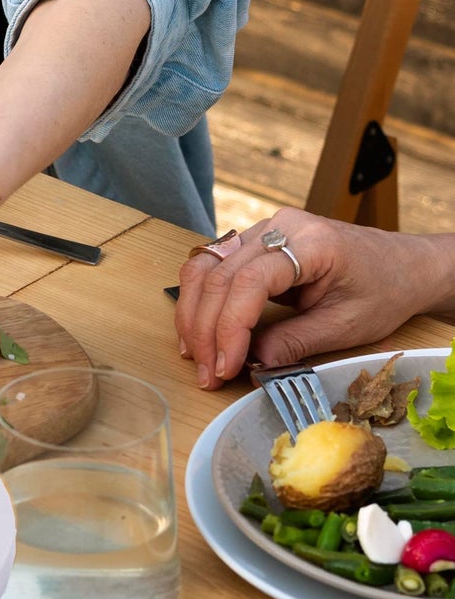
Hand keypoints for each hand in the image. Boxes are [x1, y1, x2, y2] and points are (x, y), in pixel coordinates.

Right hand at [176, 209, 438, 387]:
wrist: (404, 265)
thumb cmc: (384, 291)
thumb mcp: (347, 326)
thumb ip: (295, 343)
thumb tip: (250, 364)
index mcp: (311, 242)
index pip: (249, 281)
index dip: (229, 327)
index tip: (225, 366)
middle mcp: (279, 226)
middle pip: (218, 275)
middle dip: (205, 329)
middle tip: (206, 372)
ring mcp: (263, 229)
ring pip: (205, 267)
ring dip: (194, 314)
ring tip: (196, 355)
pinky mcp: (254, 241)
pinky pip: (212, 266)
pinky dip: (200, 300)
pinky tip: (199, 330)